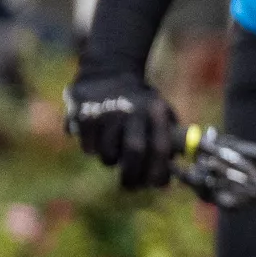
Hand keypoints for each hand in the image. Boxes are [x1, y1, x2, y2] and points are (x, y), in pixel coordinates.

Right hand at [65, 71, 180, 189]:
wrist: (108, 69)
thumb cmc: (140, 101)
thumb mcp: (160, 111)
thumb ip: (170, 138)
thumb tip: (171, 172)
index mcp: (156, 111)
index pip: (162, 148)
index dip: (160, 172)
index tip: (155, 185)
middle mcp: (133, 110)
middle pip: (134, 152)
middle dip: (132, 175)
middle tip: (129, 186)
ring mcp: (107, 111)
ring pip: (108, 153)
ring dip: (111, 160)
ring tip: (113, 151)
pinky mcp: (84, 113)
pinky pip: (89, 147)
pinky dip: (93, 149)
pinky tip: (97, 137)